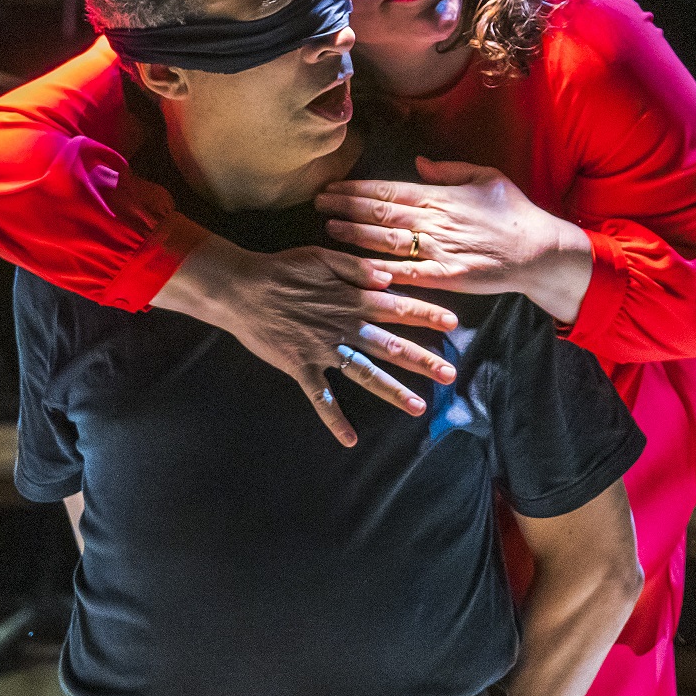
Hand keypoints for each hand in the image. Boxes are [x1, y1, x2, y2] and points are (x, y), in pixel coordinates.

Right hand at [162, 236, 460, 447]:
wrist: (242, 288)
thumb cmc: (283, 268)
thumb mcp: (322, 256)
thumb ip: (357, 266)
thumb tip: (389, 277)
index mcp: (352, 299)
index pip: (397, 307)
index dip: (426, 315)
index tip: (453, 324)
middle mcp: (344, 327)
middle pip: (390, 346)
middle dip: (423, 360)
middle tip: (450, 374)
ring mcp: (324, 350)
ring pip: (365, 374)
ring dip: (393, 391)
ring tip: (419, 407)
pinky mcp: (301, 367)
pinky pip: (320, 398)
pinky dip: (335, 419)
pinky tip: (350, 440)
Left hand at [317, 157, 594, 324]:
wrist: (540, 250)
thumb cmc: (515, 212)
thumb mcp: (486, 177)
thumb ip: (449, 170)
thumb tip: (418, 162)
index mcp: (441, 196)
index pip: (389, 189)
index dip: (356, 188)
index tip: (332, 186)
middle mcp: (434, 220)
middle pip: (379, 211)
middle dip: (344, 207)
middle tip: (317, 203)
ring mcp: (438, 249)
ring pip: (385, 240)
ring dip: (354, 234)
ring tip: (328, 228)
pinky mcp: (445, 277)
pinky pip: (406, 274)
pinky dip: (379, 271)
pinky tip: (356, 268)